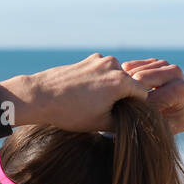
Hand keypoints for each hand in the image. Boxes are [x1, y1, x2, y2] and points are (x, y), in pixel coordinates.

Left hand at [0, 53, 146, 131]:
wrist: (41, 96)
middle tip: (108, 113)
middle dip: (123, 98)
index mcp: (120, 81)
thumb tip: (135, 123)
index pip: (143, 94)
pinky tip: (85, 94)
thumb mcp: (101, 124)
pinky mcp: (88, 60)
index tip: (127, 117)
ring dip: (111, 90)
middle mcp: (113, 65)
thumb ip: (123, 121)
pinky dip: (99, 82)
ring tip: (94, 104)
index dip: (137, 108)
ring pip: (115, 77)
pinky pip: (102, 72)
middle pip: (129, 84)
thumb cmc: (71, 113)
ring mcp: (99, 60)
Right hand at [119, 58, 183, 133]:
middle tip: (119, 106)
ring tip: (121, 100)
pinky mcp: (155, 61)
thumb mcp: (167, 128)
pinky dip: (124, 78)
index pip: (145, 94)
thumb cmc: (180, 120)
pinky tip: (124, 90)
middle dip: (126, 92)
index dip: (132, 105)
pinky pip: (131, 66)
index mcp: (178, 89)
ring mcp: (164, 63)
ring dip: (123, 84)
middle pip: (137, 78)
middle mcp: (173, 71)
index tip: (126, 116)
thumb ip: (151, 123)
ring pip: (131, 70)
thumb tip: (129, 121)